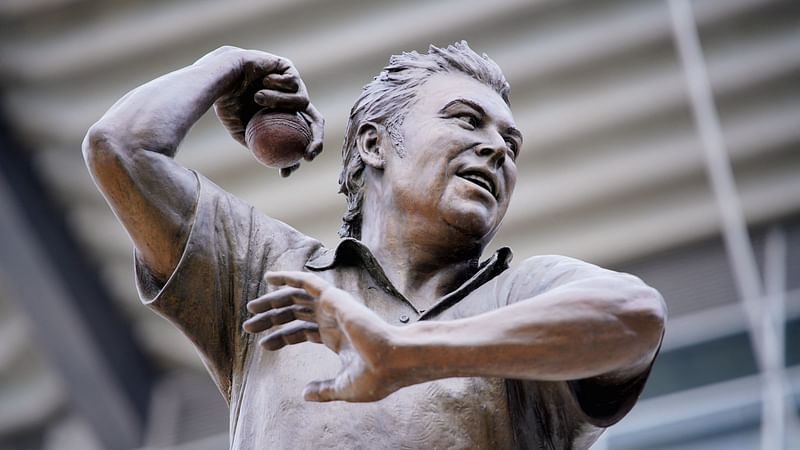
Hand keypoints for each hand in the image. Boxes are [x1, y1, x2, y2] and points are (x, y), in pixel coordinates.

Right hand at [200, 46, 323, 176]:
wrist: (220, 74)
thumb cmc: (227, 103)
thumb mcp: (240, 129)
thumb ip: (257, 144)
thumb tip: (276, 165)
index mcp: (282, 117)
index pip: (300, 139)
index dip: (298, 156)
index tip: (290, 168)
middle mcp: (291, 103)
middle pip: (315, 122)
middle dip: (316, 140)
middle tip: (307, 152)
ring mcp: (292, 85)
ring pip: (303, 101)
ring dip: (280, 102)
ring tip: (257, 98)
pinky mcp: (289, 69)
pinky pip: (293, 82)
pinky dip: (276, 85)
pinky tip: (262, 81)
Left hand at [243, 271, 404, 401]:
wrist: (392, 361)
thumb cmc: (377, 375)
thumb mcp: (344, 387)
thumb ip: (324, 390)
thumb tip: (305, 394)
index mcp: (336, 338)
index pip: (302, 332)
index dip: (282, 337)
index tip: (263, 345)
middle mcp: (333, 319)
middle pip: (295, 314)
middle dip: (271, 318)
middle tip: (248, 325)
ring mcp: (333, 307)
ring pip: (296, 298)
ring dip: (273, 301)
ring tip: (251, 308)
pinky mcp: (334, 297)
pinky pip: (307, 281)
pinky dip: (288, 277)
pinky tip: (269, 278)